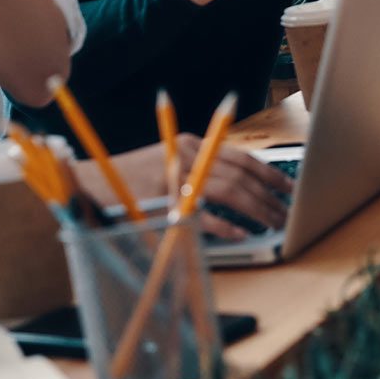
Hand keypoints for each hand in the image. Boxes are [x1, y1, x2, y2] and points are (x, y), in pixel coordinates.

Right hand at [105, 137, 293, 239]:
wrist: (92, 183)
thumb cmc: (132, 180)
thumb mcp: (168, 166)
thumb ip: (199, 170)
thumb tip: (242, 188)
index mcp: (188, 144)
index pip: (240, 155)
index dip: (268, 172)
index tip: (287, 187)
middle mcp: (185, 154)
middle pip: (240, 172)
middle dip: (268, 194)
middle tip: (286, 212)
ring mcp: (175, 177)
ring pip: (229, 189)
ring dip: (256, 208)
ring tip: (273, 223)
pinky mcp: (163, 200)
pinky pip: (202, 213)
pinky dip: (224, 225)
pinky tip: (240, 234)